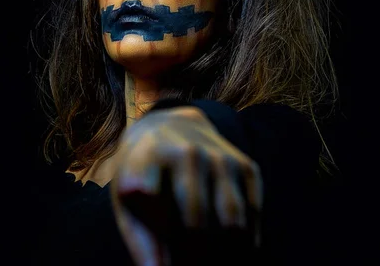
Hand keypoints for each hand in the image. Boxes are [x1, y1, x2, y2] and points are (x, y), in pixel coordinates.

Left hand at [110, 106, 262, 265]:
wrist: (172, 127)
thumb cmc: (144, 175)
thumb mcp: (127, 199)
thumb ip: (141, 240)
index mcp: (148, 159)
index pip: (152, 204)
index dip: (158, 238)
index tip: (163, 262)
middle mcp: (188, 153)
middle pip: (196, 221)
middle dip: (194, 258)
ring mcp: (221, 158)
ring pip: (232, 221)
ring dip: (225, 255)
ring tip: (210, 262)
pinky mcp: (247, 166)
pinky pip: (252, 214)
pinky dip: (245, 242)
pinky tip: (232, 253)